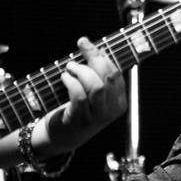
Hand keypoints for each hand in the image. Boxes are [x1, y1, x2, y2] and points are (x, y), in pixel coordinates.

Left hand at [44, 37, 126, 153]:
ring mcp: (97, 117)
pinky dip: (71, 82)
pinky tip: (65, 78)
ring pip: (96, 86)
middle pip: (108, 77)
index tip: (85, 43)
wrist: (61, 137)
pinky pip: (79, 96)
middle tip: (77, 52)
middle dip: (92, 59)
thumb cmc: (75, 108)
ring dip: (81, 71)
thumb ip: (93, 71)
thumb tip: (86, 42)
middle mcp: (111, 110)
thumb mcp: (90, 92)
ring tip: (69, 68)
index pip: (115, 73)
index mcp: (119, 102)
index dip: (100, 55)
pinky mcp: (80, 120)